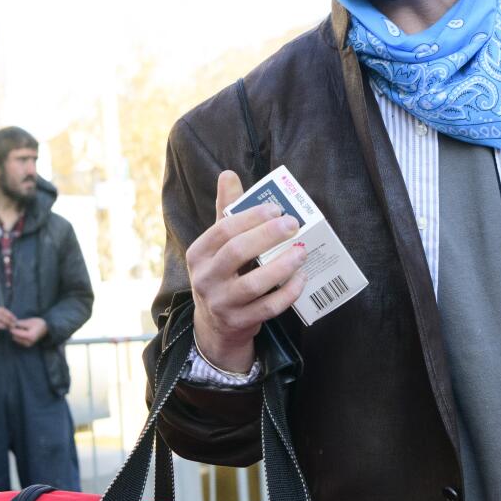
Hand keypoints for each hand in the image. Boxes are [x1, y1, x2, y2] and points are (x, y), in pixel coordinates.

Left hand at [10, 318, 48, 346]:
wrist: (46, 329)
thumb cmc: (39, 323)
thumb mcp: (30, 321)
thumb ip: (21, 323)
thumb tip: (12, 324)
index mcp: (29, 336)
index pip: (16, 333)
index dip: (12, 328)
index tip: (11, 323)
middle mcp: (28, 342)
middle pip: (14, 337)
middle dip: (13, 331)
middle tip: (14, 325)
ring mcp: (28, 344)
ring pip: (16, 339)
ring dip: (15, 334)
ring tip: (19, 328)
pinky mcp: (27, 345)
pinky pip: (18, 341)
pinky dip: (18, 336)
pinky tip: (21, 331)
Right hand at [187, 170, 307, 372]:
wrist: (214, 325)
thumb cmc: (222, 274)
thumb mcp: (217, 245)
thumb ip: (227, 212)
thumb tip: (228, 175)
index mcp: (198, 253)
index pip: (223, 230)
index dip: (251, 217)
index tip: (276, 208)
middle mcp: (205, 278)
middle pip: (237, 252)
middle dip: (268, 235)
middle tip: (294, 224)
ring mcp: (221, 303)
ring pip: (253, 283)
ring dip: (282, 265)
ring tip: (302, 251)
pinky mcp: (239, 322)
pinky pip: (268, 307)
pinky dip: (287, 292)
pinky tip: (302, 278)